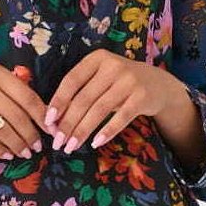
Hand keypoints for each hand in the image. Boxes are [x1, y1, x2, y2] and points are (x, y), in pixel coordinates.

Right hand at [0, 62, 48, 159]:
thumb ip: (10, 89)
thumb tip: (40, 113)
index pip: (27, 97)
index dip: (42, 116)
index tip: (51, 130)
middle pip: (17, 116)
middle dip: (31, 135)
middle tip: (37, 147)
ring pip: (3, 130)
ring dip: (17, 145)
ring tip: (25, 153)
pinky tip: (7, 155)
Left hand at [44, 49, 184, 152]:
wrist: (157, 84)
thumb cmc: (119, 84)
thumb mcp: (100, 79)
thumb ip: (80, 93)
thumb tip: (54, 121)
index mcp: (97, 59)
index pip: (72, 80)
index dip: (58, 101)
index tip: (48, 121)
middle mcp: (113, 66)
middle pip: (84, 99)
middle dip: (68, 123)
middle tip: (58, 142)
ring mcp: (129, 81)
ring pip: (99, 110)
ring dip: (83, 131)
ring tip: (71, 146)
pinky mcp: (142, 97)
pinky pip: (121, 118)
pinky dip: (106, 132)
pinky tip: (95, 143)